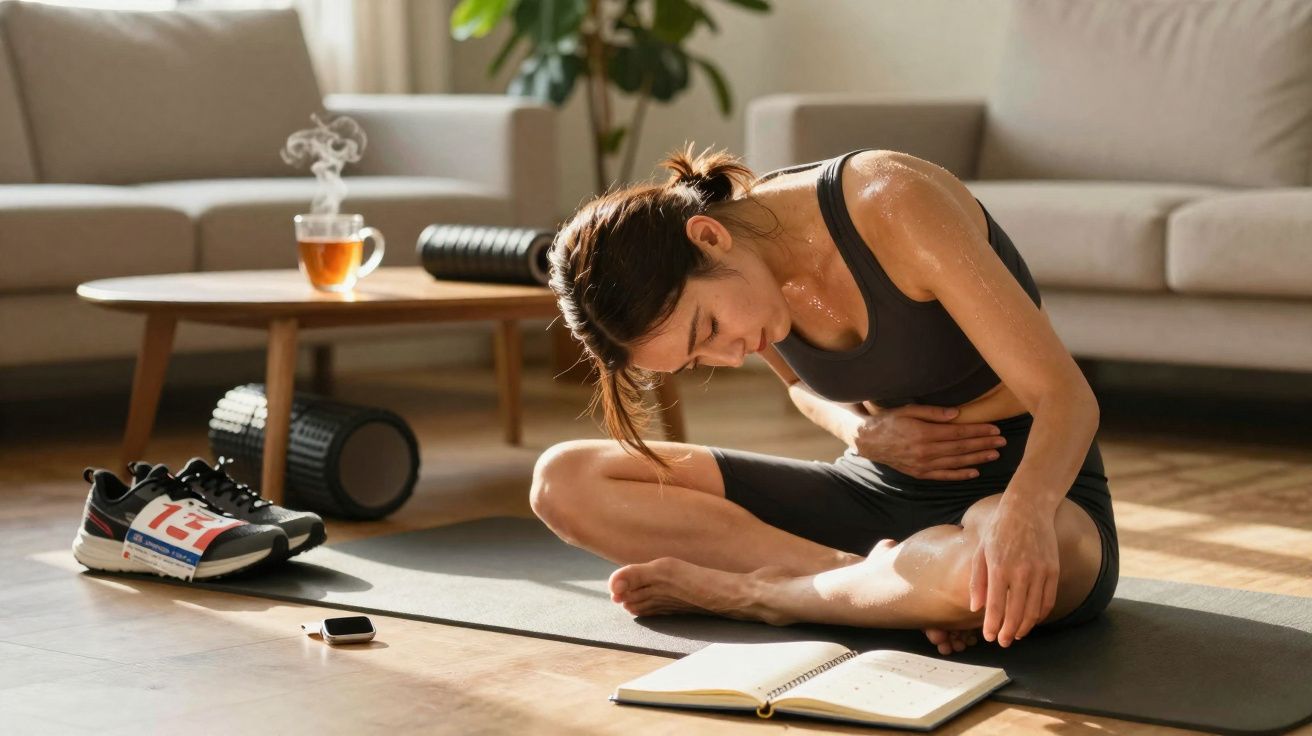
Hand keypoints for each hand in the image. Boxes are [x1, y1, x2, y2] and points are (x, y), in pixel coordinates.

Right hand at [846, 404, 1005, 480]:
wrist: (868, 441)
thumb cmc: (889, 421)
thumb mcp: (908, 410)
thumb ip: (932, 412)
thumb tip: (957, 414)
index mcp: (924, 434)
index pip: (958, 433)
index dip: (978, 431)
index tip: (995, 429)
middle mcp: (925, 452)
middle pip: (961, 448)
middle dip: (984, 444)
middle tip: (1002, 441)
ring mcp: (923, 465)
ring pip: (956, 463)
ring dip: (977, 459)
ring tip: (995, 454)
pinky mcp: (920, 473)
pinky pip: (944, 475)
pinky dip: (960, 475)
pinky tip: (975, 472)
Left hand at [969, 497, 1059, 646]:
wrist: (1028, 509)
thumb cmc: (999, 530)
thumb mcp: (980, 552)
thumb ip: (977, 581)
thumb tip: (975, 607)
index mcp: (999, 567)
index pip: (995, 606)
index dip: (992, 625)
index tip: (989, 637)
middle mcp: (1021, 572)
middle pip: (1016, 612)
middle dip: (1008, 631)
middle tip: (1002, 642)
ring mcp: (1040, 572)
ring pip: (1034, 610)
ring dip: (1024, 626)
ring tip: (1015, 634)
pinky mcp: (1054, 570)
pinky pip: (1048, 600)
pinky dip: (1041, 614)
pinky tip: (1032, 620)